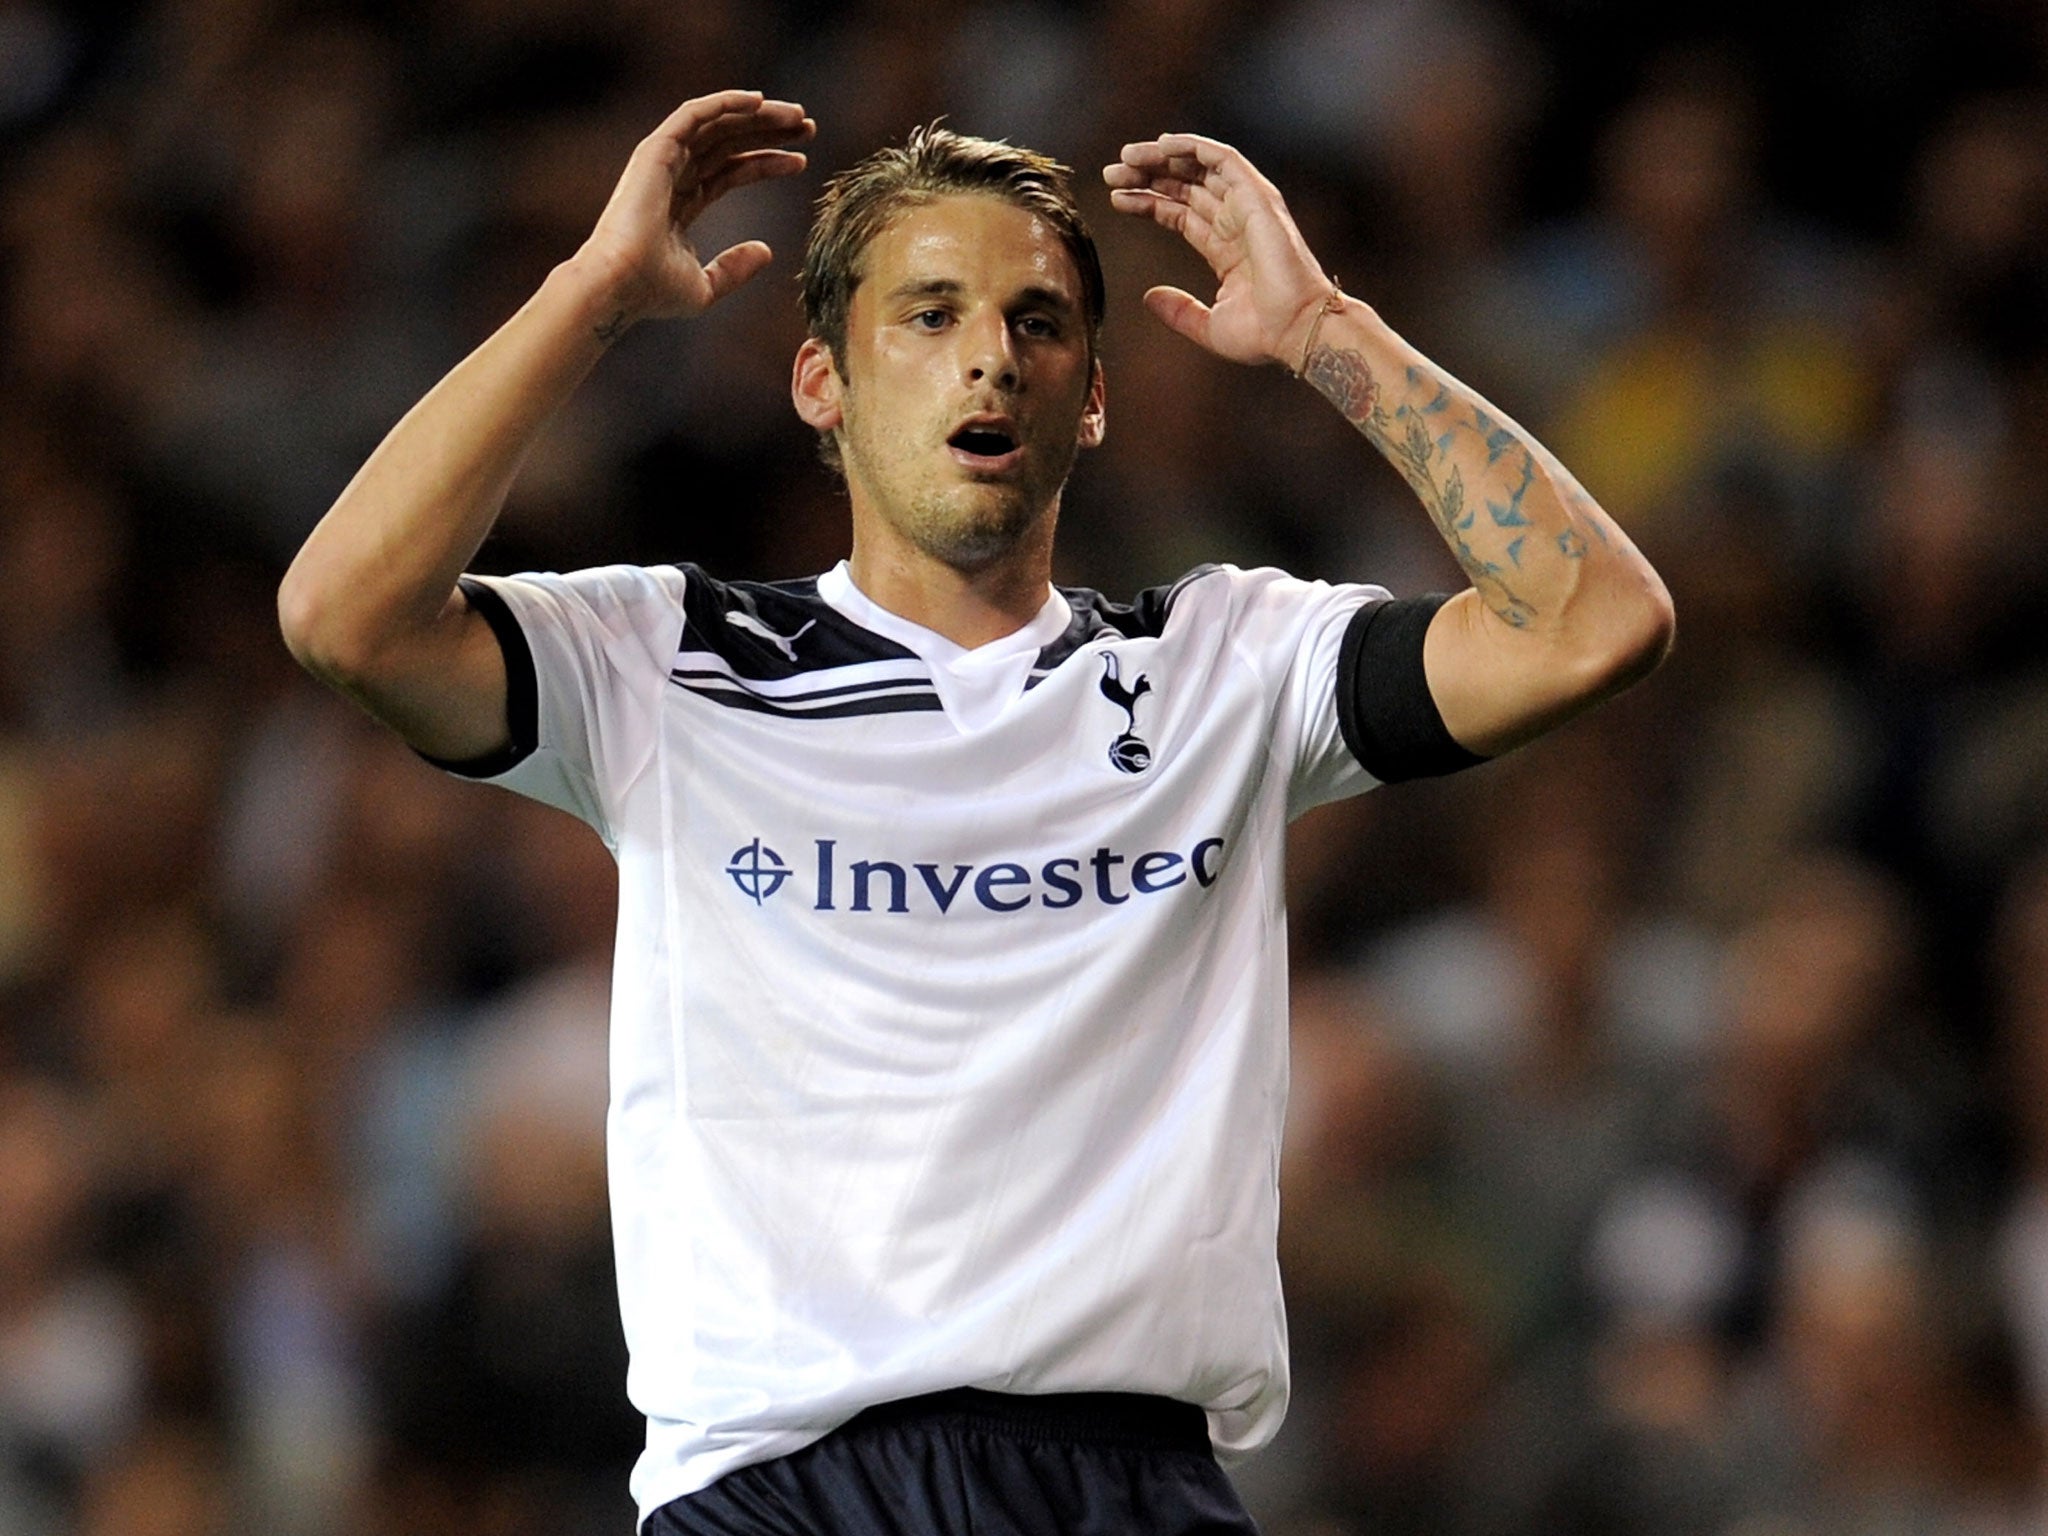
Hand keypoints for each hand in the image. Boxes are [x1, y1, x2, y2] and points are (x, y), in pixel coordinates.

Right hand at [576, 90, 813, 330]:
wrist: (621, 285)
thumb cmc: (653, 292)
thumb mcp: (706, 287)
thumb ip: (734, 269)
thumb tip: (767, 251)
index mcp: (683, 202)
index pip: (732, 172)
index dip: (766, 163)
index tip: (802, 160)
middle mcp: (673, 175)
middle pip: (729, 142)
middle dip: (769, 131)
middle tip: (808, 127)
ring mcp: (663, 161)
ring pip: (717, 124)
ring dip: (757, 114)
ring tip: (797, 115)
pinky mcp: (656, 150)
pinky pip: (694, 115)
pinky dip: (724, 102)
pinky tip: (757, 100)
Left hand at [1104, 134, 1333, 367]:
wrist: (1296, 328)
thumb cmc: (1263, 333)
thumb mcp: (1209, 326)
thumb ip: (1179, 311)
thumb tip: (1148, 297)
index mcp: (1225, 247)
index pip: (1179, 212)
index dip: (1148, 202)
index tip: (1116, 198)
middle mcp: (1235, 221)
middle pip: (1184, 185)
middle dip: (1147, 176)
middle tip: (1111, 174)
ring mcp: (1246, 206)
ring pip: (1198, 167)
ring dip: (1161, 158)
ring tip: (1125, 159)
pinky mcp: (1256, 196)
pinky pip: (1222, 158)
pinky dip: (1192, 146)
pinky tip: (1162, 145)